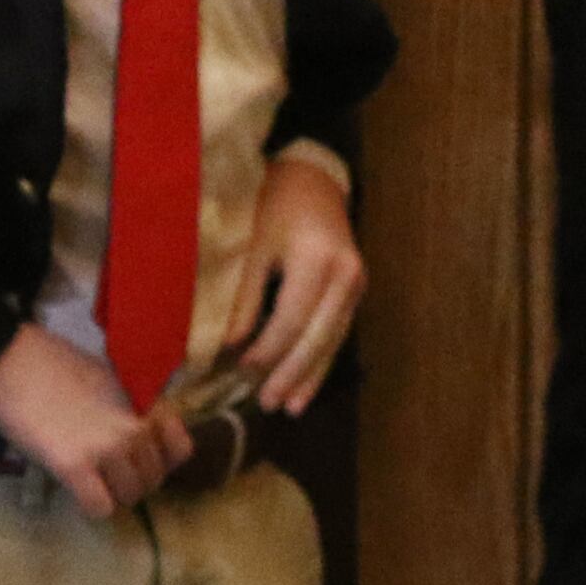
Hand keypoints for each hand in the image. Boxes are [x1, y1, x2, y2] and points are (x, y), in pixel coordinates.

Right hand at [0, 324, 190, 518]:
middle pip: (152, 479)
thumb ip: (132, 407)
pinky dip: (91, 506)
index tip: (138, 457)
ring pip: (129, 497)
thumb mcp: (110, 378)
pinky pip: (101, 508)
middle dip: (131, 479)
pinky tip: (76, 490)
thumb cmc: (54, 364)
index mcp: (145, 404)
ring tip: (89, 479)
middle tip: (104, 470)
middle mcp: (135, 427)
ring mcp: (108, 448)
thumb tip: (143, 433)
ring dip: (111, 494)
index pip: (181, 450)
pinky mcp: (75, 466)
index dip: (161, 460)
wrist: (11, 364)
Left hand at [230, 151, 365, 417]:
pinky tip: (306, 386)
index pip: (292, 319)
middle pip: (317, 337)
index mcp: (318, 260)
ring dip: (310, 376)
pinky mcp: (355, 291)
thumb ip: (244, 295)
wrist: (313, 177)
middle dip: (291, 373)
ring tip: (289, 407)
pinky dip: (320, 360)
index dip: (267, 349)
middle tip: (268, 404)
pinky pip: (337, 333)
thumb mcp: (253, 244)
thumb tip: (229, 346)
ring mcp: (356, 285)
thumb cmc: (274, 203)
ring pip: (332, 341)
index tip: (240, 370)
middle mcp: (346, 276)